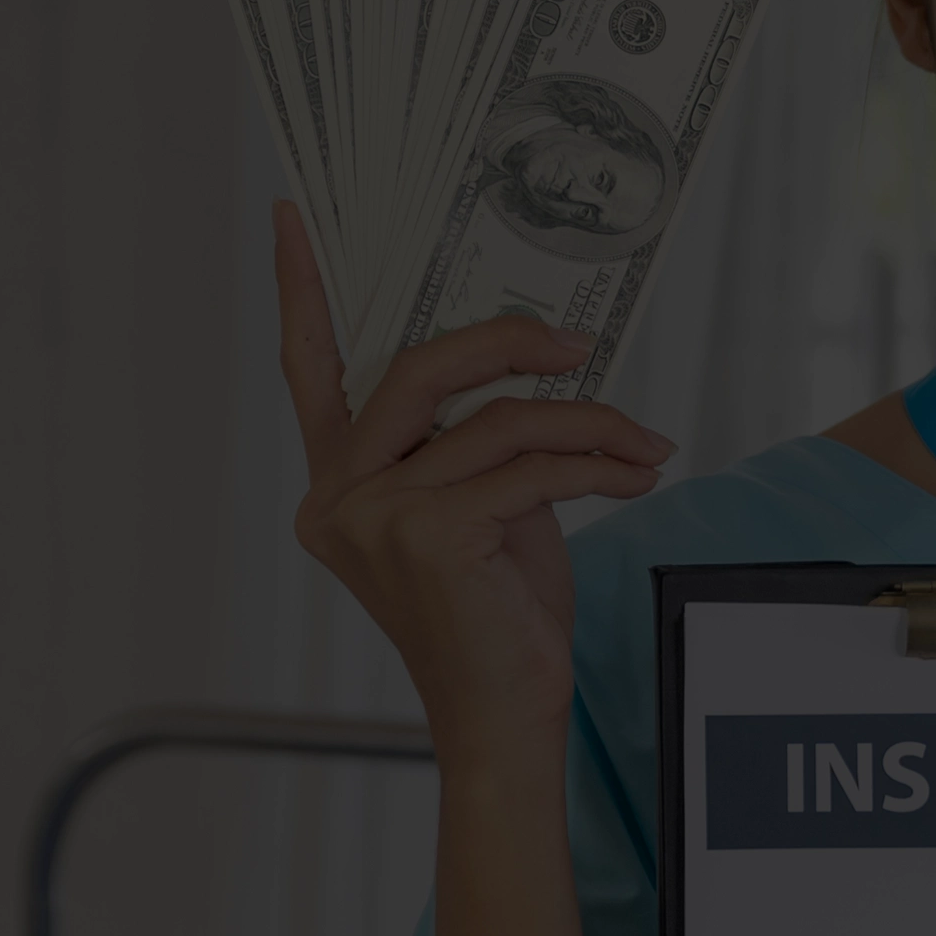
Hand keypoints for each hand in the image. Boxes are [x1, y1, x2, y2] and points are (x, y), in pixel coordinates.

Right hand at [274, 201, 674, 757]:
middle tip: (572, 343)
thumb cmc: (495, 615)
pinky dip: (597, 464)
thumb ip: (476, 438)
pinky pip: (531, 467)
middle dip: (506, 342)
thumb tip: (532, 357)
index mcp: (335, 484)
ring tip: (642, 443)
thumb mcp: (482, 506)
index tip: (293, 217)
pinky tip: (636, 474)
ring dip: (586, 423)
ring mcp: (376, 517)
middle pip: (418, 369)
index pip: (309, 370)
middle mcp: (337, 496)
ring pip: (496, 422)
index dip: (301, 290)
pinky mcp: (431, 536)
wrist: (506, 718)